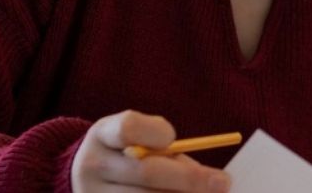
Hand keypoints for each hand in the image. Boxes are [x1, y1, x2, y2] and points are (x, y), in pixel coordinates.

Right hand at [72, 110, 231, 192]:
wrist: (89, 182)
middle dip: (190, 179)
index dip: (156, 133)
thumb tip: (212, 179)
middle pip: (146, 172)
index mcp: (102, 136)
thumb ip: (168, 152)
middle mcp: (93, 167)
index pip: (129, 128)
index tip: (174, 139)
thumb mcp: (138, 141)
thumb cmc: (128, 157)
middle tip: (223, 182)